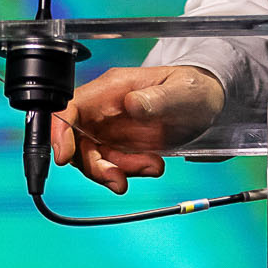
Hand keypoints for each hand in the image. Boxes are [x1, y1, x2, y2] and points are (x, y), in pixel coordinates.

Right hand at [49, 65, 225, 193]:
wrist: (208, 104)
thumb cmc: (192, 88)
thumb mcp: (181, 91)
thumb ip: (156, 98)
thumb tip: (131, 104)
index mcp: (111, 88)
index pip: (70, 107)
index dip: (59, 131)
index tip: (64, 157)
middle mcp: (103, 109)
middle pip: (76, 141)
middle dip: (94, 165)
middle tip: (119, 179)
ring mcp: (110, 128)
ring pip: (94, 158)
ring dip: (115, 171)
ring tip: (152, 167)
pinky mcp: (121, 145)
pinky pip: (113, 165)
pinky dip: (128, 172)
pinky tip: (154, 166)